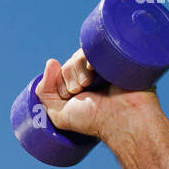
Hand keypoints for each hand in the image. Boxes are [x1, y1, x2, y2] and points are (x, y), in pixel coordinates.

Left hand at [34, 49, 162, 142]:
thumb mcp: (60, 114)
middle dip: (69, 79)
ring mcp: (104, 65)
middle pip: (68, 63)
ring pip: (78, 55)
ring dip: (78, 71)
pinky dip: (88, 59)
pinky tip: (94, 69)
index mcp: (80, 86)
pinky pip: (94, 48)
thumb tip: (51, 61)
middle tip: (82, 92)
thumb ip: (45, 92)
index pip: (60, 72)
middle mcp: (93, 74)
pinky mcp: (115, 57)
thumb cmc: (95, 120)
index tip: (70, 98)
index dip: (60, 84)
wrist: (123, 119)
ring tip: (89, 84)